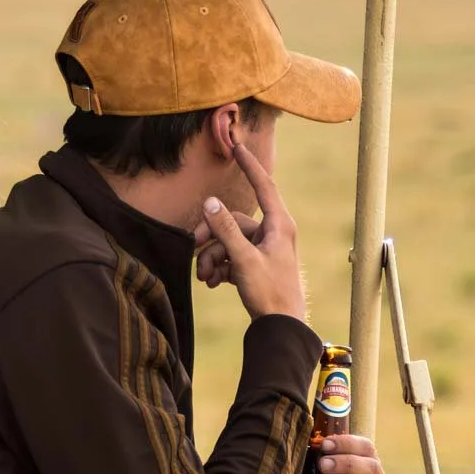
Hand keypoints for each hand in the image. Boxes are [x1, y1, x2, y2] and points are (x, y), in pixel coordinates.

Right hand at [198, 144, 306, 321]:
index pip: (264, 186)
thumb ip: (225, 230)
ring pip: (229, 241)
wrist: (281, 328)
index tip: (238, 145)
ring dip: (212, 257)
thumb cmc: (270, 293)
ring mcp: (264, 249)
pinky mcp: (256, 264)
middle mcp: (273, 233)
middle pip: (233, 221)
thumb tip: (210, 202)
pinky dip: (220, 267)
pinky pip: (232, 256)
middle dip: (211, 237)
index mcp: (279, 225)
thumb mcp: (243, 259)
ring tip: (205, 278)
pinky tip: (213, 283)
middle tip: (193, 248)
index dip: (250, 165)